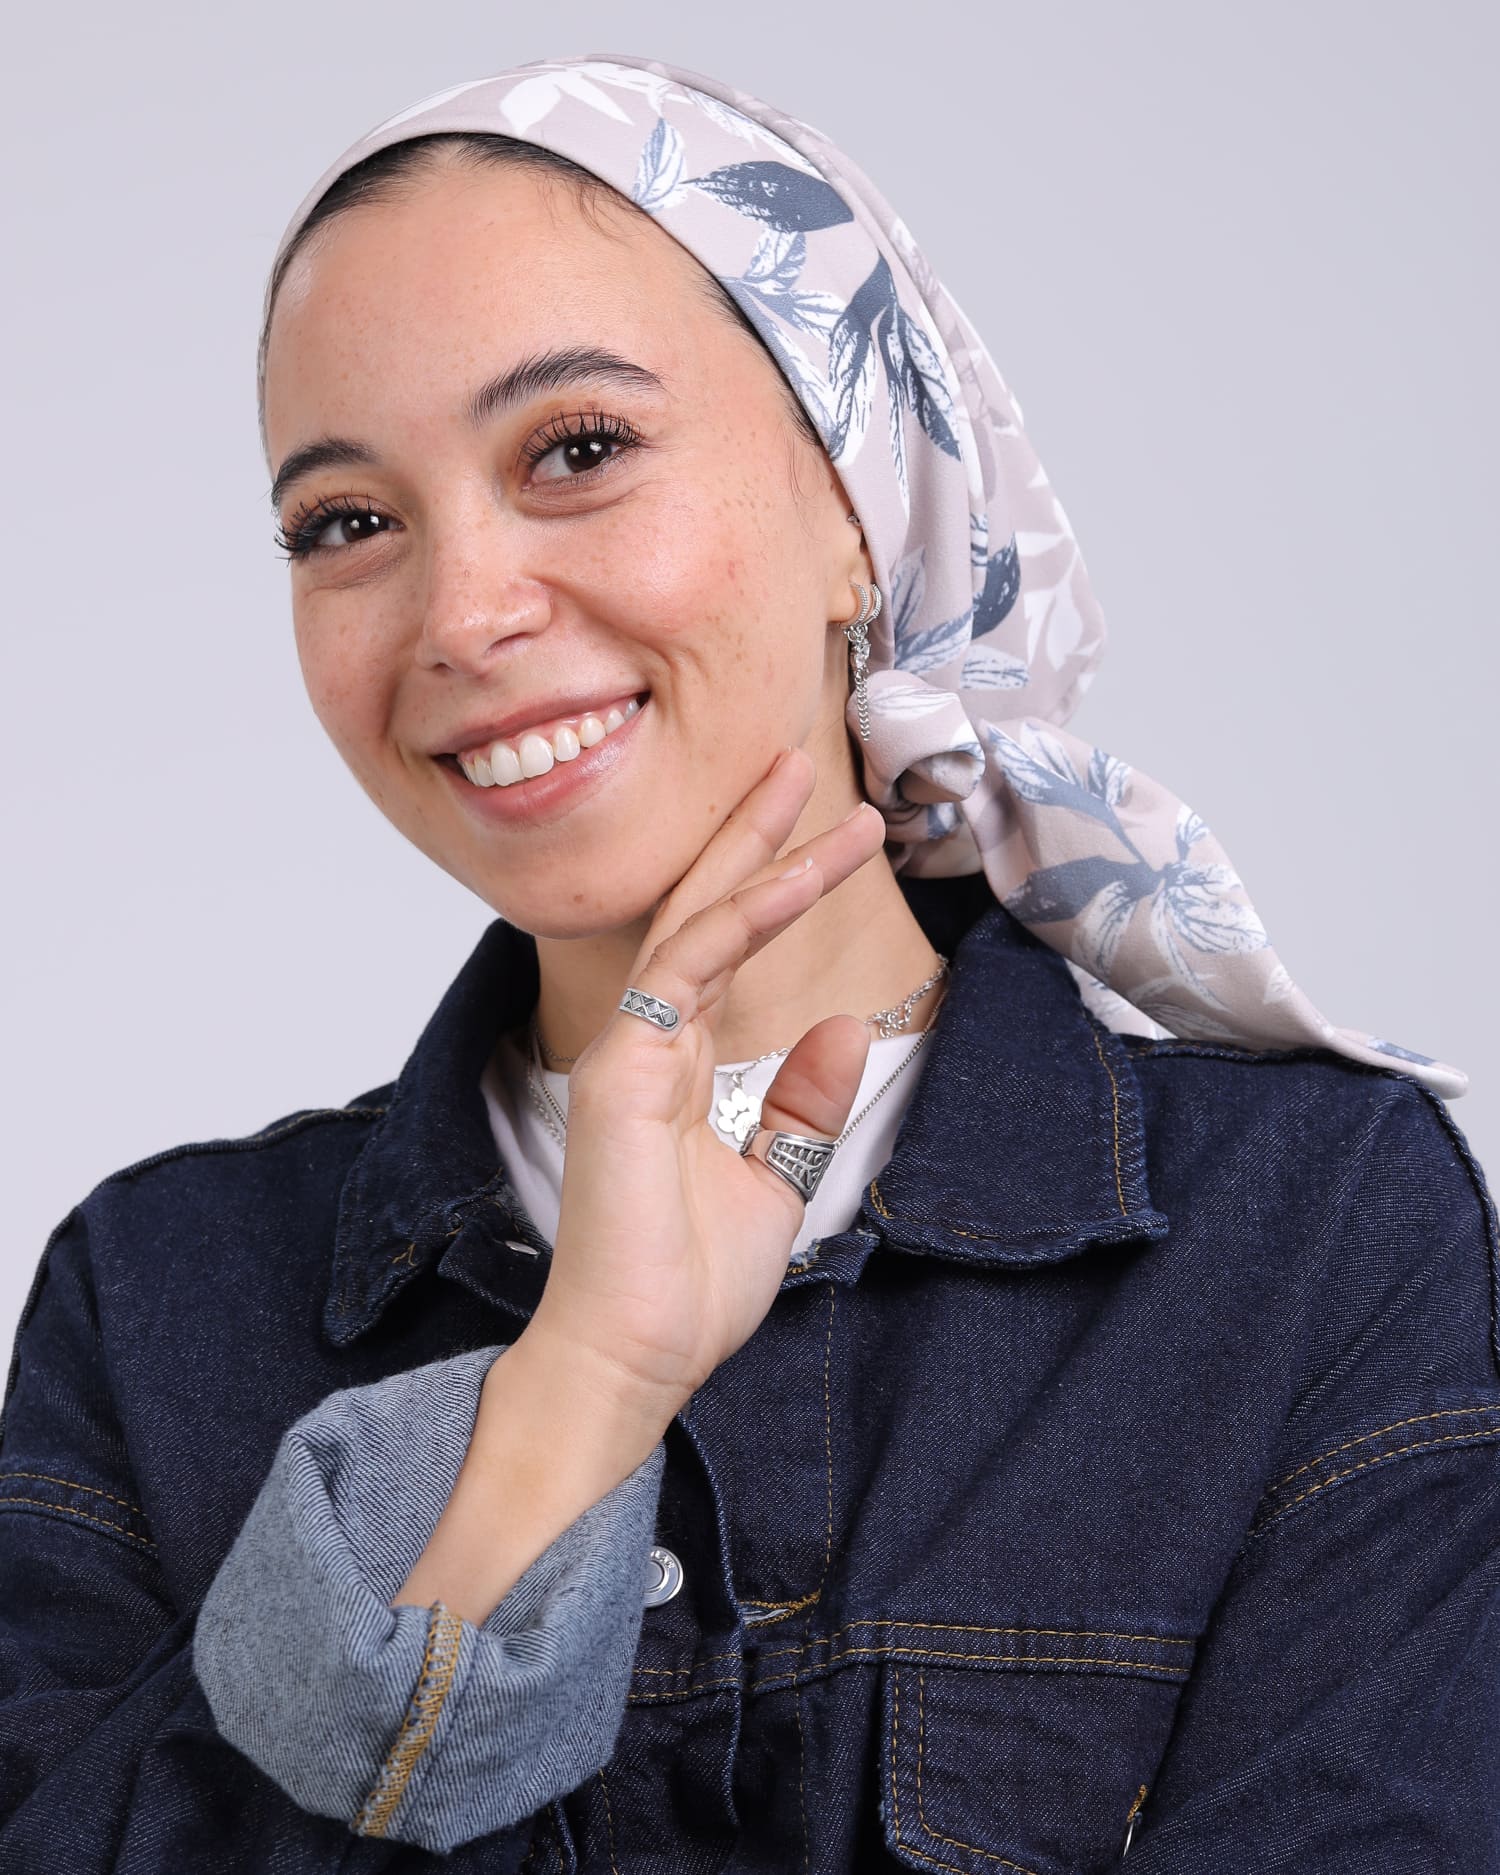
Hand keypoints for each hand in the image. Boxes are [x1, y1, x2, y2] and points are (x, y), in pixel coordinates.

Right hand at [524, 745, 886, 1412]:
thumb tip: (845, 1030)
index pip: (722, 947)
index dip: (772, 882)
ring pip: (699, 921)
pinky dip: (744, 914)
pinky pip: (687, 967)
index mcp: (675, 1063)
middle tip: (802, 764)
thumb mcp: (777, 1175)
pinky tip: (795, 872)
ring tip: (822, 794)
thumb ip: (801, 1100)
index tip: (828, 831)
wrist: (635, 1357)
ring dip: (763, 853)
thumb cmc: (687, 1283)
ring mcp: (628, 1048)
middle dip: (754, 833)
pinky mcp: (621, 1068)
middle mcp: (647, 1040)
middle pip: (702, 909)